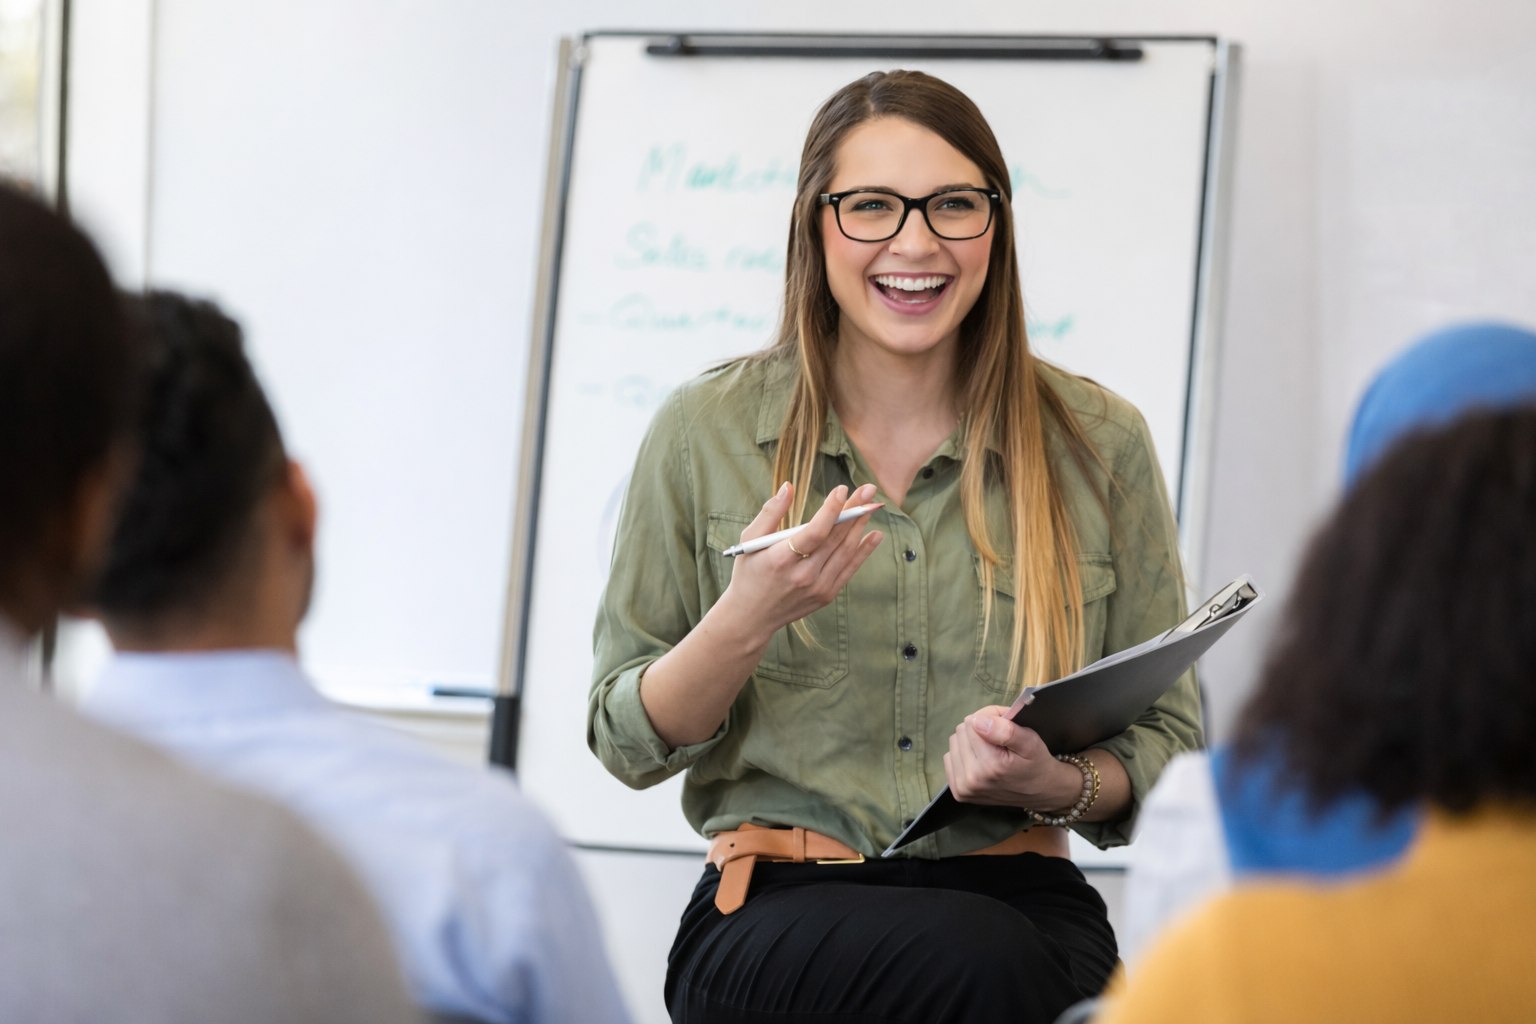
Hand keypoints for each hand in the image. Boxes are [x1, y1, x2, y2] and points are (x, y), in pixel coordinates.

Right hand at [717, 481, 883, 646]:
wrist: (752, 616)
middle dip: (853, 511)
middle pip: (834, 538)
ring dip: (860, 526)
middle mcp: (803, 576)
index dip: (831, 510)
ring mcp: (817, 588)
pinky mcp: (826, 595)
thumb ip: (770, 512)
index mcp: (781, 560)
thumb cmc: (749, 573)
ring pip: (845, 552)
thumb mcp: (750, 541)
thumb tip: (788, 486)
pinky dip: (864, 552)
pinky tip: (875, 534)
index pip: (814, 532)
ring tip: (871, 505)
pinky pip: (849, 569)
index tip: (841, 489)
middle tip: (868, 490)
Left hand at [944, 706, 1085, 809]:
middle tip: (999, 739)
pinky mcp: (958, 792)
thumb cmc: (1036, 762)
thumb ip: (1006, 730)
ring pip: (954, 742)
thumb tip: (978, 721)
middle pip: (961, 731)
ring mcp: (963, 788)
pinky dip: (964, 755)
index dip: (990, 719)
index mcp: (990, 765)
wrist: (1040, 791)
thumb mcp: (1030, 742)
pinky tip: (980, 760)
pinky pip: (950, 758)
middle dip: (979, 729)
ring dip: (971, 742)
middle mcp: (972, 779)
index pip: (973, 721)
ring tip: (991, 750)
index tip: (1004, 726)